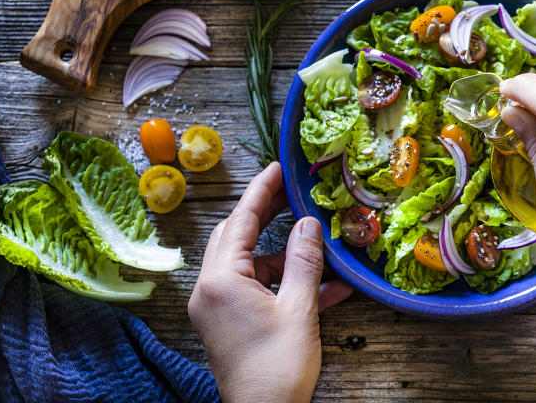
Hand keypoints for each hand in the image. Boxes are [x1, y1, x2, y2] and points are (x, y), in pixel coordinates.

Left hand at [189, 162, 352, 402]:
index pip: (240, 221)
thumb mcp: (299, 309)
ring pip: (250, 263)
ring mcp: (217, 308)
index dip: (262, 191)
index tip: (278, 168)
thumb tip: (309, 223)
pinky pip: (256, 289)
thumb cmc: (278, 368)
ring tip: (321, 246)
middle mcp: (210, 290)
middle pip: (237, 236)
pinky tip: (325, 287)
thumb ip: (305, 261)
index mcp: (221, 281)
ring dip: (285, 255)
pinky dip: (284, 283)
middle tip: (294, 194)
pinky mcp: (228, 323)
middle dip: (268, 215)